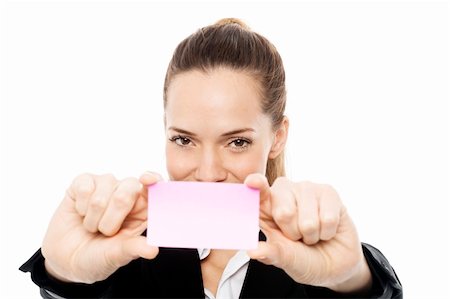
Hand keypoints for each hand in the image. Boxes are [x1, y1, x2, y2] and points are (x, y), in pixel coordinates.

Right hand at [42, 172, 160, 282]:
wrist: (67, 259)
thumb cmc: (98, 256)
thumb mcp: (116, 257)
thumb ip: (133, 249)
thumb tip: (153, 250)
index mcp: (143, 209)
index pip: (155, 187)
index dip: (153, 180)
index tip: (147, 181)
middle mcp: (128, 192)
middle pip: (128, 190)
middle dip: (113, 218)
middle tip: (105, 232)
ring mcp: (107, 185)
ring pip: (104, 192)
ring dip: (93, 218)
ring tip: (92, 226)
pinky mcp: (84, 182)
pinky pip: (85, 187)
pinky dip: (80, 206)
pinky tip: (81, 213)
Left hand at [244, 174, 371, 293]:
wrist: (333, 264)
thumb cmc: (303, 257)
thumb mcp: (285, 259)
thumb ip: (270, 253)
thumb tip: (252, 251)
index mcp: (265, 206)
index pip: (258, 193)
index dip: (256, 185)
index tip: (252, 182)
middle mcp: (283, 192)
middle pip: (283, 213)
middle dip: (294, 235)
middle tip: (298, 237)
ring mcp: (305, 189)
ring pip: (308, 221)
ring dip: (313, 235)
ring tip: (313, 233)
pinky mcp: (328, 192)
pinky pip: (328, 219)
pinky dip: (328, 232)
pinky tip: (327, 229)